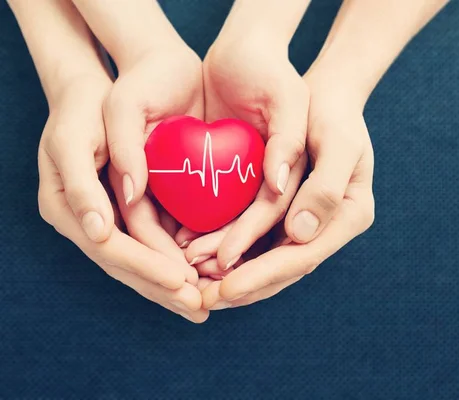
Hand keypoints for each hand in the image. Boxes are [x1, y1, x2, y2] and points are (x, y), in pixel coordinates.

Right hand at [37, 75, 207, 321]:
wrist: (98, 90)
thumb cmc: (82, 108)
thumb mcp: (74, 138)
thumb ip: (82, 184)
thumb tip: (99, 230)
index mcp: (67, 208)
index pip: (110, 249)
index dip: (146, 268)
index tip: (182, 281)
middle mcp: (87, 220)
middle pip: (127, 266)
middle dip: (164, 289)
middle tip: (200, 308)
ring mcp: (109, 218)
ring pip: (142, 260)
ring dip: (172, 286)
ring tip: (204, 303)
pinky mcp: (130, 210)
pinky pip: (153, 243)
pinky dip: (176, 261)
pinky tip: (202, 274)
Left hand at [194, 77, 374, 309]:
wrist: (323, 97)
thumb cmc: (333, 112)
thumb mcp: (337, 140)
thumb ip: (325, 187)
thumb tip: (300, 234)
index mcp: (349, 215)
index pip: (303, 256)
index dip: (264, 274)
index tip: (226, 287)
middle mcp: (328, 226)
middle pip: (283, 268)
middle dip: (242, 285)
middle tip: (202, 300)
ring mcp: (306, 222)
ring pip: (266, 259)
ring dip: (231, 273)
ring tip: (193, 281)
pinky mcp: (286, 213)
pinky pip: (257, 239)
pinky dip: (230, 250)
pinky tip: (200, 255)